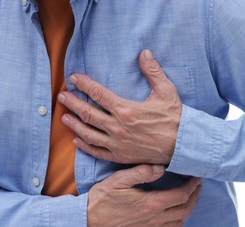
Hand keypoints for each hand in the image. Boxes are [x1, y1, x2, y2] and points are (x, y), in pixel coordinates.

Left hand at [58, 49, 181, 164]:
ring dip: (74, 124)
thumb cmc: (174, 118)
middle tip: (62, 96)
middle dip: (72, 103)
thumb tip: (144, 53)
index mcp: (126, 109)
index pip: (98, 94)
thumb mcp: (166, 91)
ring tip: (64, 117)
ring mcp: (117, 143)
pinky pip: (97, 152)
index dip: (84, 85)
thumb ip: (153, 71)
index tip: (73, 79)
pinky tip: (77, 141)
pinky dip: (85, 146)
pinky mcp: (120, 155)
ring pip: (88, 133)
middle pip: (87, 113)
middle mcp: (117, 127)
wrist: (182, 144)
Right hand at [87, 164, 200, 226]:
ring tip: (189, 199)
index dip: (192, 186)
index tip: (196, 178)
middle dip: (194, 197)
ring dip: (188, 210)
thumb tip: (162, 168)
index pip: (182, 195)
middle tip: (197, 187)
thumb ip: (142, 172)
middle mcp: (155, 219)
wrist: (89, 220)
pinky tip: (177, 220)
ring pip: (179, 222)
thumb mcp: (120, 179)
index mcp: (152, 203)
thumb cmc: (103, 197)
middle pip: (184, 209)